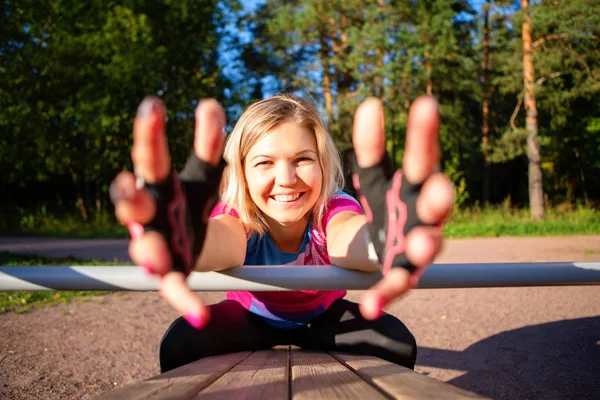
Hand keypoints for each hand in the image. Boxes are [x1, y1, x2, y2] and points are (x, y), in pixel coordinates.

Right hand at [111, 97, 225, 327]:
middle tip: (127, 185)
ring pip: (146, 249)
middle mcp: (148, 215)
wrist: (187, 238)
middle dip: (129, 197)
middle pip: (133, 204)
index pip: (151, 158)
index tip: (154, 105)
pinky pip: (175, 288)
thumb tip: (211, 103)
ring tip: (158, 253)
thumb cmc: (187, 201)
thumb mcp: (203, 175)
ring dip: (149, 252)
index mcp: (157, 186)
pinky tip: (201, 316)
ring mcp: (156, 245)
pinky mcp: (171, 272)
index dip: (149, 135)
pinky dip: (186, 302)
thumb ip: (208, 145)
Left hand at [352, 97, 453, 319]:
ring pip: (427, 247)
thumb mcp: (374, 176)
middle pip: (437, 205)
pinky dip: (385, 295)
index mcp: (418, 185)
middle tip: (437, 189)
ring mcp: (418, 246)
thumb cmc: (387, 203)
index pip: (424, 157)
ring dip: (424, 247)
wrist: (388, 243)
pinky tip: (370, 306)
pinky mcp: (403, 274)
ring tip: (417, 246)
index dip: (425, 134)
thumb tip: (370, 104)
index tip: (424, 103)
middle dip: (438, 198)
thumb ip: (371, 146)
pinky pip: (396, 285)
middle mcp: (426, 215)